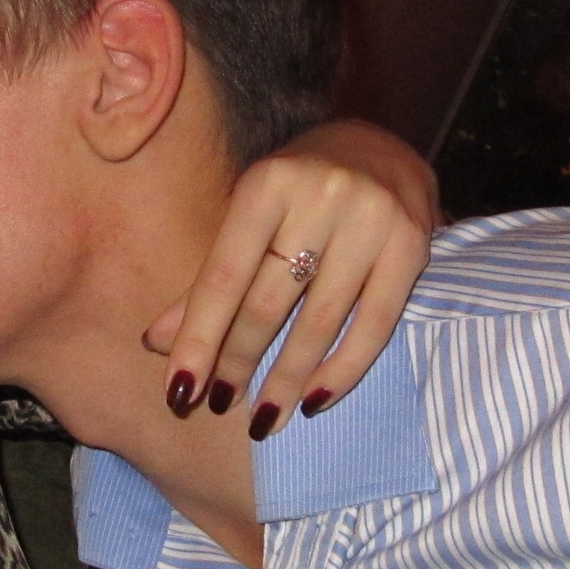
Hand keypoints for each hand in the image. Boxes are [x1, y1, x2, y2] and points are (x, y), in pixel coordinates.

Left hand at [148, 120, 440, 437]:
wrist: (383, 149)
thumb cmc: (297, 192)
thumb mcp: (248, 218)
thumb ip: (209, 278)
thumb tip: (157, 343)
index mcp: (267, 182)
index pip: (224, 275)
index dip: (199, 337)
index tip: (179, 391)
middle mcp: (321, 194)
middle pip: (268, 300)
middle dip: (239, 361)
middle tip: (221, 404)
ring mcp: (372, 219)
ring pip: (320, 320)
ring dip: (286, 379)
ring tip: (263, 419)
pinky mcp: (413, 246)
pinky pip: (375, 326)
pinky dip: (342, 371)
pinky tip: (314, 401)